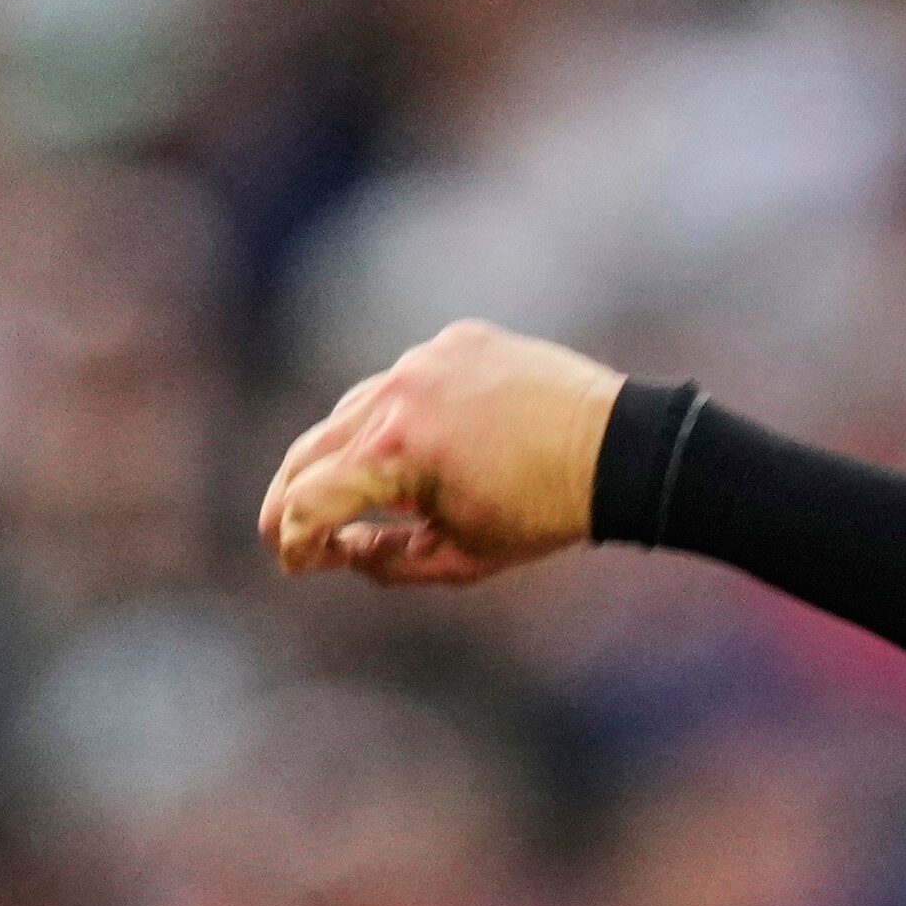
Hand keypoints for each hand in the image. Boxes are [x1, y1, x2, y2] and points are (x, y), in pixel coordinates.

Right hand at [257, 320, 625, 585]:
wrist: (620, 450)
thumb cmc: (543, 514)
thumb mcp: (460, 557)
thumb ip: (384, 561)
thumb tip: (339, 548)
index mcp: (392, 451)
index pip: (308, 500)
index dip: (295, 541)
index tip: (296, 564)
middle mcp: (398, 394)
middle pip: (311, 449)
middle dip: (293, 498)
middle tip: (286, 530)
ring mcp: (426, 360)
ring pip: (356, 409)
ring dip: (345, 452)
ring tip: (351, 491)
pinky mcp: (456, 341)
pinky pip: (409, 380)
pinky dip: (403, 415)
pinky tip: (421, 445)